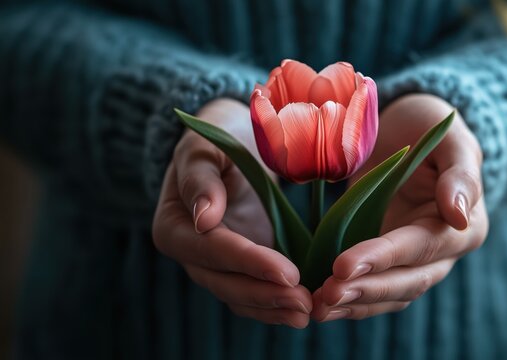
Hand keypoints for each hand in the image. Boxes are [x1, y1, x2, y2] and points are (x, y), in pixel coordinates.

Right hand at [152, 98, 311, 327]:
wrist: (233, 142)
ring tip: (308, 312)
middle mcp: (190, 253)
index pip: (212, 250)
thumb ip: (200, 180)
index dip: (250, 263)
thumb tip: (203, 218)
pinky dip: (275, 305)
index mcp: (173, 226)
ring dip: (273, 308)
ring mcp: (215, 264)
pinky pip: (254, 293)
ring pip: (240, 296)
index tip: (288, 272)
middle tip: (305, 301)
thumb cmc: (217, 138)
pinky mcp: (240, 267)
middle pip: (225, 282)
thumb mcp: (205, 147)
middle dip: (265, 294)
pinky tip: (303, 310)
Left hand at [312, 94, 488, 321]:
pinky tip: (321, 306)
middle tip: (325, 295)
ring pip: (389, 295)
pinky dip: (349, 300)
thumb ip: (460, 175)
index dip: (382, 258)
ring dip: (354, 304)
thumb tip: (460, 216)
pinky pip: (373, 289)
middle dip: (365, 290)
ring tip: (317, 307)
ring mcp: (414, 262)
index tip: (343, 266)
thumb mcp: (450, 140)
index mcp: (463, 227)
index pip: (421, 247)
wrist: (406, 131)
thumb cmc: (430, 127)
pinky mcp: (389, 263)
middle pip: (407, 282)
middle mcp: (442, 253)